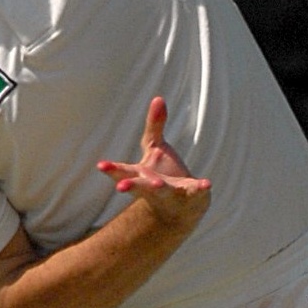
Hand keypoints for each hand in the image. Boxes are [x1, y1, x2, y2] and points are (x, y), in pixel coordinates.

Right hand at [97, 97, 210, 226]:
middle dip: (131, 185)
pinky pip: (195, 193)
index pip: (123, 171)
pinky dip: (200, 189)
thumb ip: (154, 125)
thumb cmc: (161, 176)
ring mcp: (171, 193)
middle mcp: (152, 186)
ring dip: (159, 188)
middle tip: (121, 187)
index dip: (112, 169)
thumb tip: (158, 97)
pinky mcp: (190, 196)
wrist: (181, 210)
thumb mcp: (155, 149)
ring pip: (163, 192)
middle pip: (139, 186)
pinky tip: (206, 184)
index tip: (101, 166)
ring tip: (157, 183)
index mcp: (140, 174)